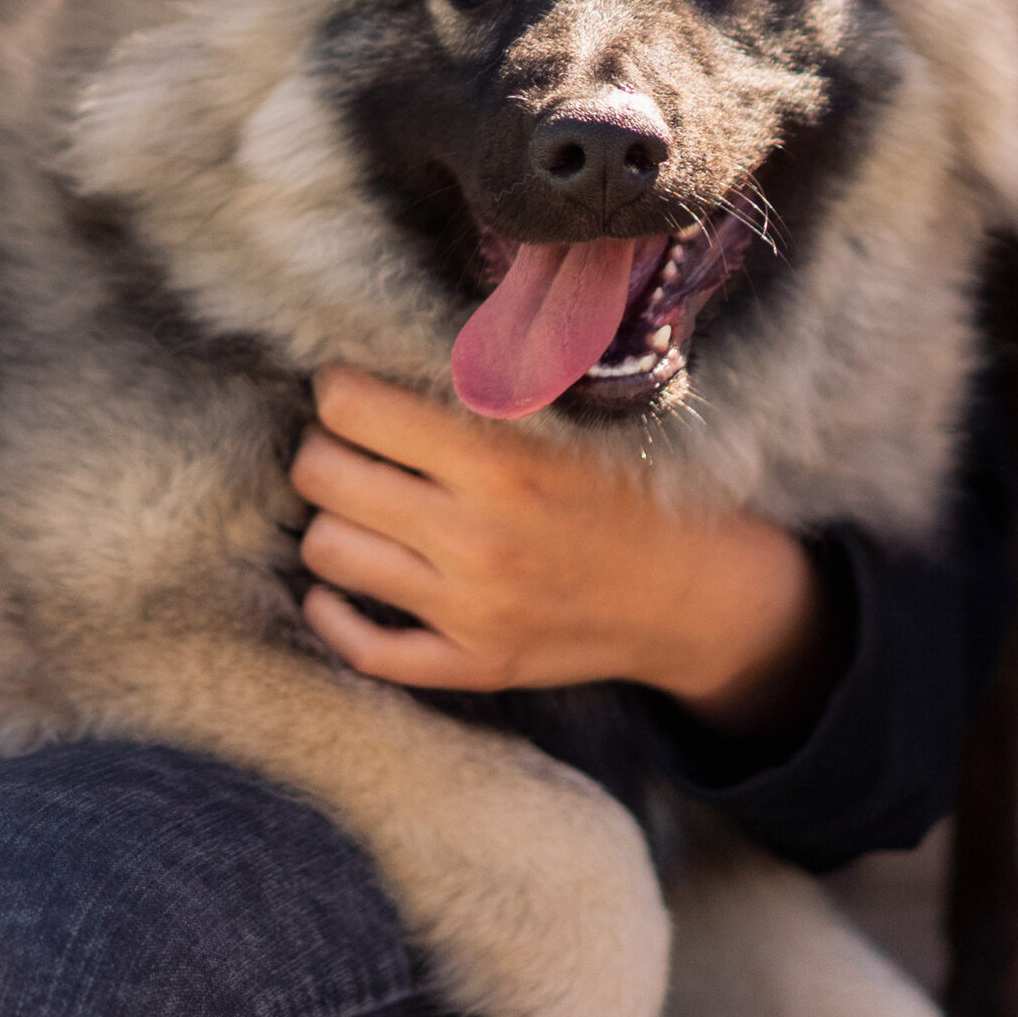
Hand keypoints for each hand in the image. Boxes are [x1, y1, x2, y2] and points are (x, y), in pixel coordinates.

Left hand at [293, 367, 836, 739]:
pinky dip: (332, 614)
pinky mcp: (475, 665)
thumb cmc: (630, 488)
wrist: (695, 592)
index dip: (339, 390)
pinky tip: (339, 586)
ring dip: (333, 521)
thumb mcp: (572, 420)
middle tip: (350, 446)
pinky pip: (362, 649)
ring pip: (326, 552)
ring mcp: (471, 611)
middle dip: (324, 449)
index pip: (354, 408)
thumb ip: (489, 388)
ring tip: (360, 507)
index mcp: (503, 461)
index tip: (350, 390)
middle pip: (322, 476)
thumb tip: (390, 351)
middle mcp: (477, 538)